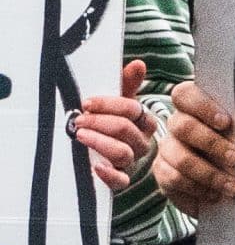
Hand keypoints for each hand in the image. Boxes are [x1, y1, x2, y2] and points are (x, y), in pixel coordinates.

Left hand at [74, 60, 157, 193]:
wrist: (111, 153)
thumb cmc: (114, 122)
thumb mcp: (120, 101)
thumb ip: (127, 83)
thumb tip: (138, 64)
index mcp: (145, 121)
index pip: (133, 109)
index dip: (110, 104)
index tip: (87, 102)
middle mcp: (142, 142)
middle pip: (125, 129)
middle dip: (99, 121)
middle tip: (79, 119)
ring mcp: (132, 162)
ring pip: (122, 153)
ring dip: (99, 142)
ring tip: (80, 134)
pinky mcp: (122, 180)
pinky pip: (120, 181)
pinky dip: (108, 174)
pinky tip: (95, 166)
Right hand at [155, 78, 234, 209]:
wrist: (221, 187)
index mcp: (194, 106)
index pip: (185, 94)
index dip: (203, 106)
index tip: (226, 122)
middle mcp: (177, 124)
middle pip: (183, 126)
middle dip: (212, 144)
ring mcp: (168, 147)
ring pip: (181, 157)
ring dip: (210, 173)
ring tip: (233, 186)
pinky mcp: (163, 171)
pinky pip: (175, 179)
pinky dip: (198, 188)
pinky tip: (215, 194)